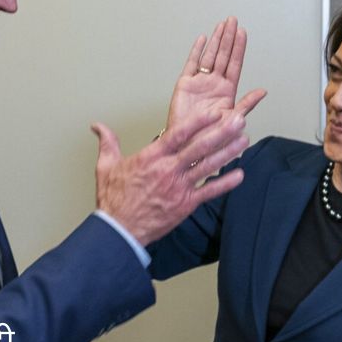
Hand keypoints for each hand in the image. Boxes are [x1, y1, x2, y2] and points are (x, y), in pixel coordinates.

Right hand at [91, 111, 248, 245]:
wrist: (120, 230)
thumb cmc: (114, 199)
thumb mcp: (106, 166)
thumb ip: (107, 142)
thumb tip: (97, 126)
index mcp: (151, 157)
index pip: (178, 134)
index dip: (197, 122)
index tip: (213, 112)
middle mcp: (168, 170)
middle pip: (199, 147)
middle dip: (221, 132)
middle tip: (239, 119)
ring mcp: (179, 187)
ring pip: (208, 166)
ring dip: (228, 152)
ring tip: (244, 139)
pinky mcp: (185, 204)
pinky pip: (209, 192)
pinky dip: (225, 184)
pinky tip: (240, 174)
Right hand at [166, 16, 266, 131]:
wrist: (186, 144)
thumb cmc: (209, 137)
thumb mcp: (232, 121)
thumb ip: (246, 104)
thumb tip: (263, 92)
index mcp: (227, 91)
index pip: (234, 64)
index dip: (238, 48)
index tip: (242, 32)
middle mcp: (214, 84)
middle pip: (223, 55)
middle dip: (228, 38)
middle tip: (232, 21)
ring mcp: (199, 83)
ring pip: (209, 56)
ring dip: (215, 40)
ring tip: (221, 25)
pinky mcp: (185, 84)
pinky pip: (191, 64)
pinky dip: (196, 51)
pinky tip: (202, 39)